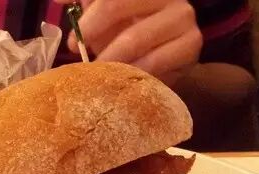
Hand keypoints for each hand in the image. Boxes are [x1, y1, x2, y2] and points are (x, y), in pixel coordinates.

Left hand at [55, 0, 201, 84]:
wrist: (165, 63)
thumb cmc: (128, 33)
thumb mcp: (105, 15)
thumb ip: (86, 3)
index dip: (86, 9)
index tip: (68, 31)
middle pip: (116, 4)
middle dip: (90, 31)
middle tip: (76, 52)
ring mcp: (183, 18)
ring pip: (133, 38)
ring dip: (107, 58)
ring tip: (96, 71)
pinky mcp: (190, 46)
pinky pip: (152, 63)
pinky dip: (130, 74)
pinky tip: (120, 81)